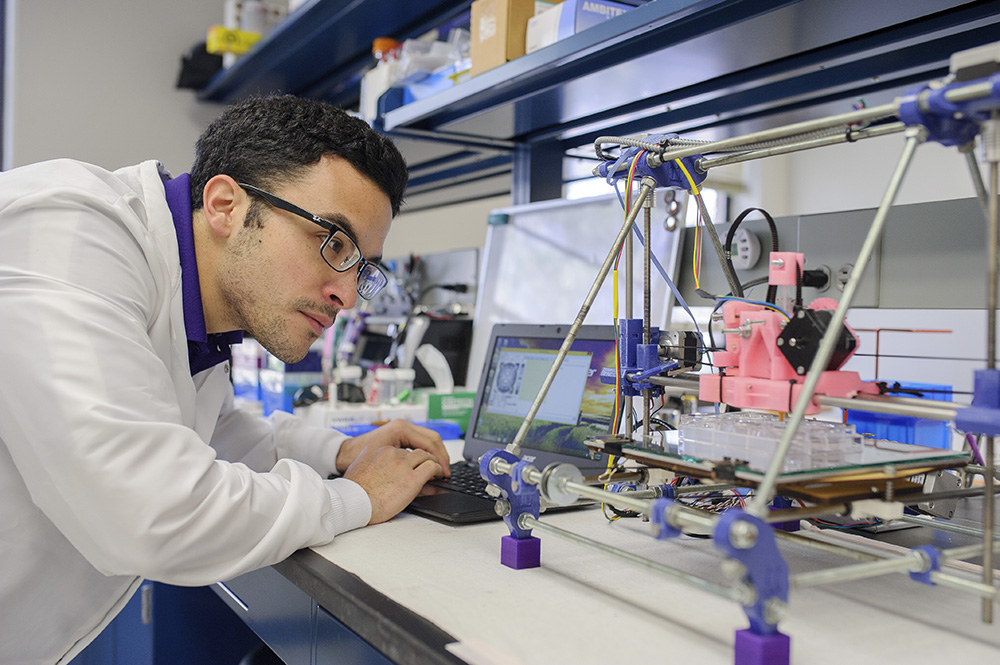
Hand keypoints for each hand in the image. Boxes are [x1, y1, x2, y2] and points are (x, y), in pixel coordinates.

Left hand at [335, 419, 449, 476]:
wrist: (342, 455)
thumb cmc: (359, 460)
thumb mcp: (388, 467)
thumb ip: (410, 472)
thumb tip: (429, 481)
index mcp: (401, 429)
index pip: (431, 442)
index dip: (440, 460)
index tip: (445, 474)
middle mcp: (402, 426)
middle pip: (432, 438)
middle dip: (442, 456)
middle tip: (446, 472)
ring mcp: (400, 429)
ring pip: (427, 440)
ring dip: (435, 454)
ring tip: (440, 470)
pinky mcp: (398, 435)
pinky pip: (419, 442)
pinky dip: (426, 453)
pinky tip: (427, 465)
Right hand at [343, 443, 443, 523]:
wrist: (354, 503)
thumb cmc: (355, 494)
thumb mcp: (362, 472)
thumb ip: (374, 466)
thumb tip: (382, 472)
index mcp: (379, 451)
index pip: (401, 450)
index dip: (409, 458)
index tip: (412, 465)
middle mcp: (392, 454)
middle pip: (414, 452)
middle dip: (423, 458)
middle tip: (430, 465)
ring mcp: (403, 465)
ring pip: (426, 455)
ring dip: (433, 461)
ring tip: (438, 469)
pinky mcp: (412, 478)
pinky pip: (431, 467)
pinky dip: (438, 469)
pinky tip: (439, 474)